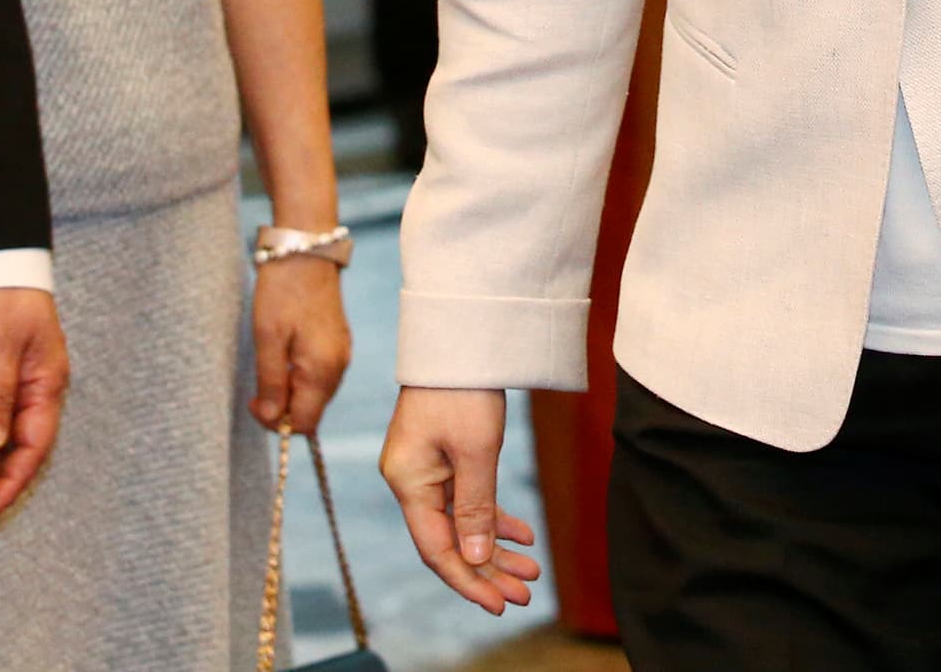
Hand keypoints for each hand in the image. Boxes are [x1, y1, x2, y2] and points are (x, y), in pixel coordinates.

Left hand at [247, 255, 351, 436]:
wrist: (306, 249)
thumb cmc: (283, 291)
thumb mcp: (267, 338)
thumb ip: (271, 382)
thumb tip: (271, 418)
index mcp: (323, 370)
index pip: (303, 423)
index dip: (275, 422)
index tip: (253, 400)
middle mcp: (338, 367)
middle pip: (311, 411)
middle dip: (281, 407)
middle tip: (257, 383)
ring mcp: (341, 354)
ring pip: (314, 394)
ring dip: (289, 391)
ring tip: (269, 362)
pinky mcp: (337, 343)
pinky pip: (318, 375)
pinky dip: (299, 376)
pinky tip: (284, 354)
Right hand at [381, 384, 541, 612]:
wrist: (461, 337)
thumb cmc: (464, 389)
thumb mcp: (477, 450)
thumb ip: (476, 507)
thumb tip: (477, 558)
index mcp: (408, 482)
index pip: (436, 548)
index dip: (469, 581)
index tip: (501, 604)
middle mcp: (412, 480)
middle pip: (450, 541)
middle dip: (489, 570)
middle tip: (526, 594)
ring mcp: (427, 469)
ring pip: (462, 523)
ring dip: (495, 548)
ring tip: (531, 571)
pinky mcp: (443, 456)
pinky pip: (467, 499)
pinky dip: (494, 517)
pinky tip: (522, 534)